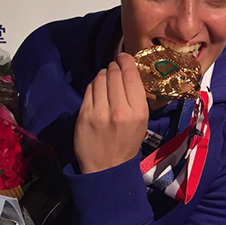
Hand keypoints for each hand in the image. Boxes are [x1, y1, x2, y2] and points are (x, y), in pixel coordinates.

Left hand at [74, 52, 148, 173]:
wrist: (107, 167)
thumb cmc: (127, 142)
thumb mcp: (141, 121)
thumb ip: (136, 97)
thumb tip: (128, 71)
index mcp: (138, 111)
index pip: (131, 75)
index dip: (126, 61)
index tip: (124, 57)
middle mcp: (120, 110)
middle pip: (114, 74)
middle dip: (114, 66)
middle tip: (114, 67)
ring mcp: (100, 112)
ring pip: (100, 79)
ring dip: (103, 75)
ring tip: (106, 80)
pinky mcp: (84, 114)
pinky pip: (89, 89)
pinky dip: (93, 85)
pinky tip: (97, 90)